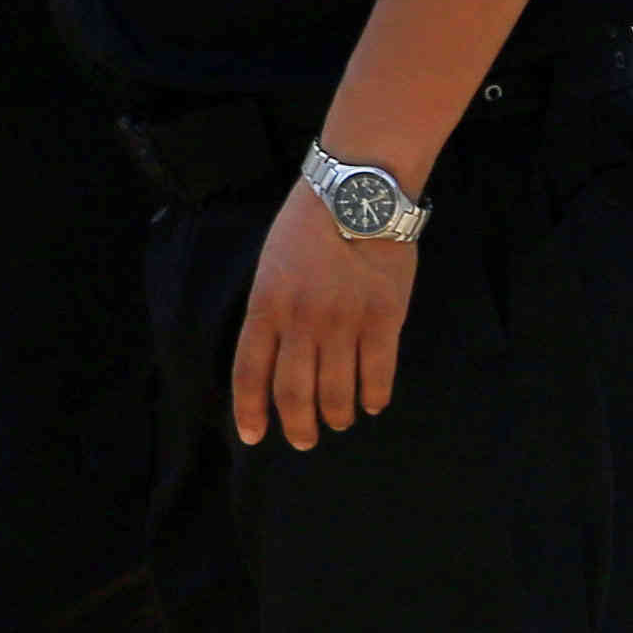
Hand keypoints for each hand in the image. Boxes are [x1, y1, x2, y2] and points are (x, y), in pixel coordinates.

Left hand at [233, 176, 413, 449]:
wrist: (359, 192)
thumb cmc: (309, 225)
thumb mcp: (271, 265)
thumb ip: (271, 312)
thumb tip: (274, 360)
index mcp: (266, 306)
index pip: (249, 373)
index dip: (250, 412)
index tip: (255, 437)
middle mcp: (301, 321)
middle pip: (294, 394)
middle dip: (298, 427)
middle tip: (304, 440)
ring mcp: (343, 322)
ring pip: (336, 393)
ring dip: (338, 416)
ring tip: (341, 420)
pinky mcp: (383, 319)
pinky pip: (378, 376)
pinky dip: (374, 398)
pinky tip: (373, 403)